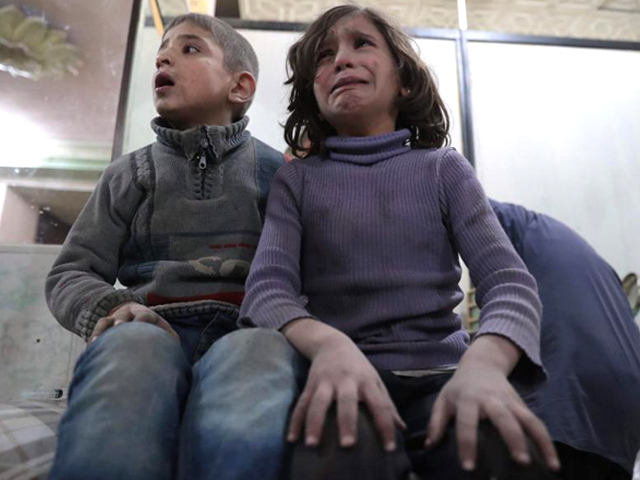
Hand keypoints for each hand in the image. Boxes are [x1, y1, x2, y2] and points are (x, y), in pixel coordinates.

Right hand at [88, 302, 179, 343]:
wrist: (140, 323)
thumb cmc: (155, 333)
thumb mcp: (165, 333)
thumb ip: (169, 340)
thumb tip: (174, 352)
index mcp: (147, 316)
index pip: (145, 315)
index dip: (142, 320)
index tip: (139, 328)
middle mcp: (130, 314)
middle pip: (123, 315)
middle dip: (121, 321)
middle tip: (119, 328)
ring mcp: (116, 319)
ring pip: (108, 320)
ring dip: (104, 330)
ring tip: (98, 342)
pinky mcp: (106, 327)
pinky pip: (98, 328)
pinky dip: (95, 336)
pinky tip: (92, 347)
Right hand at [287, 337, 404, 450]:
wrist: (332, 343)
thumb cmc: (358, 367)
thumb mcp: (375, 380)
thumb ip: (387, 404)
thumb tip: (401, 428)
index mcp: (366, 381)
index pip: (379, 405)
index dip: (385, 426)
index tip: (389, 448)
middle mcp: (346, 380)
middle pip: (347, 401)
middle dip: (347, 422)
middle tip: (348, 445)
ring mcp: (325, 381)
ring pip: (318, 402)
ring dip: (315, 423)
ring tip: (312, 445)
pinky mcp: (310, 384)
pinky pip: (301, 404)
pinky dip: (295, 421)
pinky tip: (292, 439)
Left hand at [425, 338, 559, 471]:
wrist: (481, 364)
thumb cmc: (459, 387)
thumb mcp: (443, 400)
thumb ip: (436, 423)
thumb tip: (428, 446)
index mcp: (468, 399)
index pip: (466, 423)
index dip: (467, 444)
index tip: (469, 468)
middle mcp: (492, 399)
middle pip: (504, 418)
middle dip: (513, 438)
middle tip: (520, 462)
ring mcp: (510, 401)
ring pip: (528, 419)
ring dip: (541, 441)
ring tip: (551, 465)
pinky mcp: (522, 405)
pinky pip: (537, 423)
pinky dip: (547, 441)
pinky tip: (554, 461)